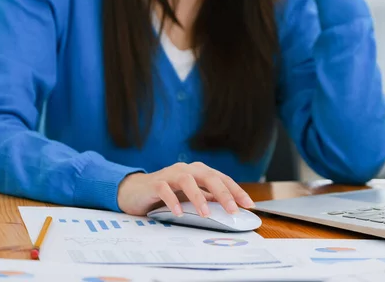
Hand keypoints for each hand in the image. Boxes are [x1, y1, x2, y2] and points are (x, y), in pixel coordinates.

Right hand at [117, 162, 254, 216]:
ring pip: (188, 180)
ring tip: (206, 214)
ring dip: (198, 197)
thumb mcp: (191, 198)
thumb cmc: (168, 194)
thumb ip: (208, 200)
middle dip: (223, 193)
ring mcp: (171, 174)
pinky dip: (173, 201)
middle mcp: (187, 169)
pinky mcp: (155, 183)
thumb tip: (230, 209)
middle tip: (233, 210)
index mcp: (199, 172)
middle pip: (209, 177)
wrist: (135, 192)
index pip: (222, 179)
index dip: (236, 191)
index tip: (249, 204)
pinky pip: (165, 190)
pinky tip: (179, 213)